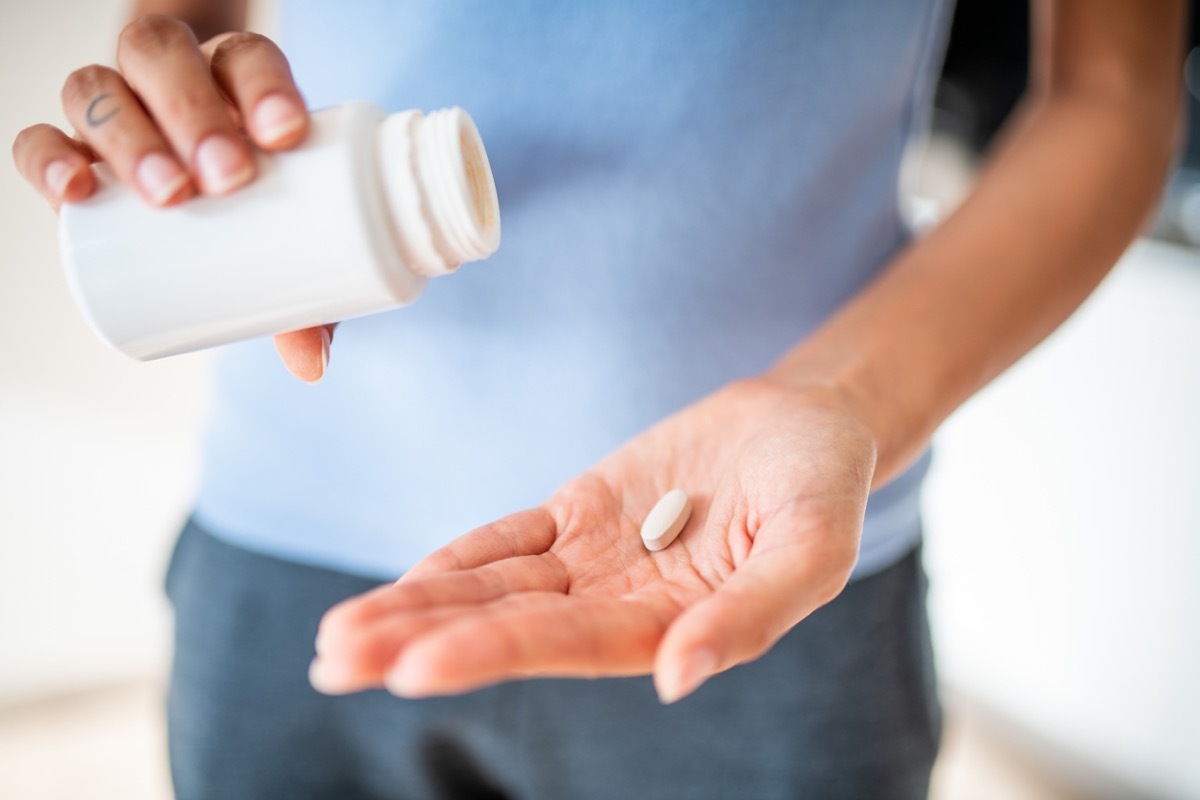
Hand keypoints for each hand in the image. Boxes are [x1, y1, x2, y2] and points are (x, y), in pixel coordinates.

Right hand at [11, 15, 331, 380]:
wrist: (193, 183)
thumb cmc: (256, 205)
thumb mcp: (287, 235)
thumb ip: (308, 290)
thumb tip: (313, 364)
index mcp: (236, 78)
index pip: (247, 58)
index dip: (264, 86)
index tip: (285, 137)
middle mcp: (171, 77)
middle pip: (166, 59)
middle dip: (195, 114)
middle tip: (227, 177)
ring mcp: (115, 108)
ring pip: (100, 88)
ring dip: (130, 137)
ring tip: (169, 195)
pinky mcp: (69, 150)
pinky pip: (37, 138)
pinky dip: (48, 159)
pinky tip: (73, 190)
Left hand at [312, 377, 877, 702]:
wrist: (805, 423)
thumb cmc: (822, 488)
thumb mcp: (811, 551)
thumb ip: (749, 618)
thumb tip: (677, 680)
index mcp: (667, 624)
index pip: (562, 644)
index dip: (487, 651)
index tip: (411, 669)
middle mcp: (615, 603)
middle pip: (504, 624)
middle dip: (420, 642)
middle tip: (336, 660)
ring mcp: (591, 560)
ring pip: (491, 588)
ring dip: (417, 608)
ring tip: (338, 639)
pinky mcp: (579, 514)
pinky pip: (508, 540)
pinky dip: (454, 560)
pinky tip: (402, 583)